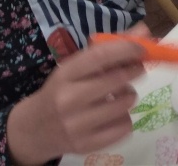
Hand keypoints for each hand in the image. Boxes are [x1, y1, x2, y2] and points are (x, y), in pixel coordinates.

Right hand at [7, 26, 148, 164]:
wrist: (33, 129)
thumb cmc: (62, 90)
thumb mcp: (76, 67)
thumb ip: (109, 49)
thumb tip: (144, 31)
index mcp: (65, 74)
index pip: (100, 56)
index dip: (127, 49)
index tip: (142, 48)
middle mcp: (68, 99)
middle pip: (117, 79)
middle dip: (135, 70)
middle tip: (137, 69)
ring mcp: (76, 125)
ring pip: (125, 103)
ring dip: (130, 95)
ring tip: (120, 94)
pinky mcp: (86, 145)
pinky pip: (125, 126)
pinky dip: (125, 119)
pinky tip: (113, 115)